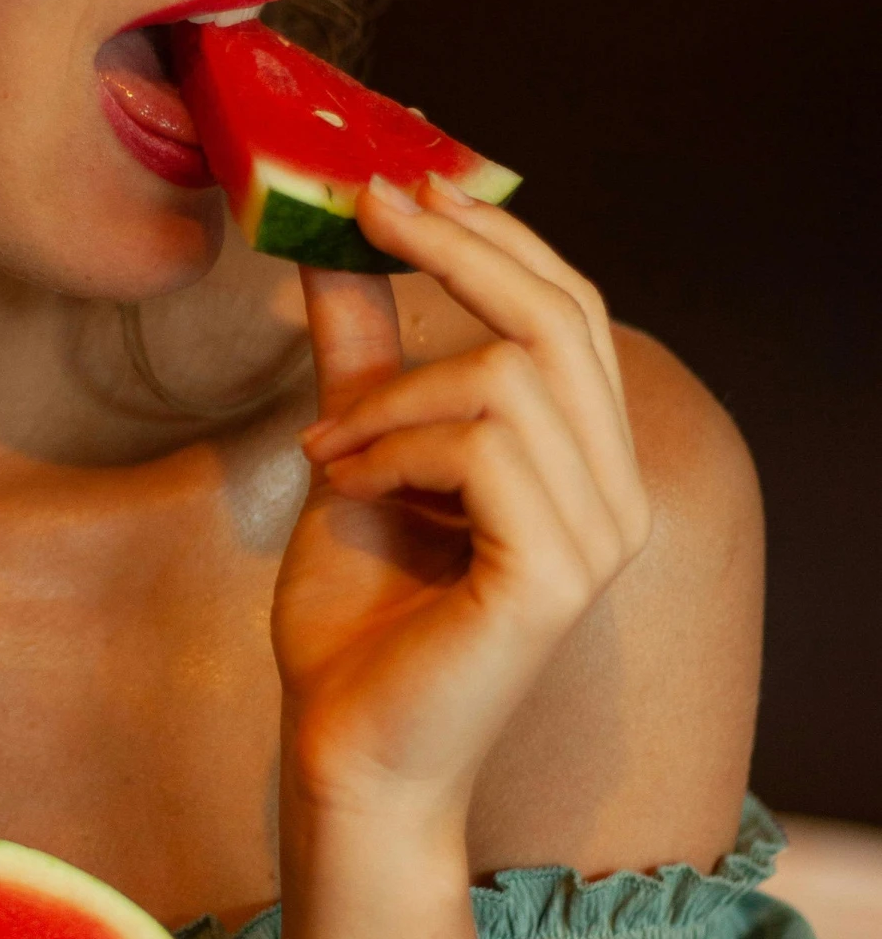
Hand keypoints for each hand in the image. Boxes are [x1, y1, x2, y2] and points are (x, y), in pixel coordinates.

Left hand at [271, 174, 650, 834]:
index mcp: (581, 466)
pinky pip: (484, 447)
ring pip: (510, 377)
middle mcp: (613, 495)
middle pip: (565, 319)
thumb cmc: (352, 630)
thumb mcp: (355, 463)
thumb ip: (363, 366)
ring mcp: (596, 537)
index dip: (493, 236)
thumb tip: (336, 255)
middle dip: (462, 248)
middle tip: (366, 209)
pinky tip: (344, 484)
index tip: (399, 184)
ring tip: (326, 451)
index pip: (569, 316)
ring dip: (391, 397)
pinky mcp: (555, 574)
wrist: (341, 754)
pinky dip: (395, 447)